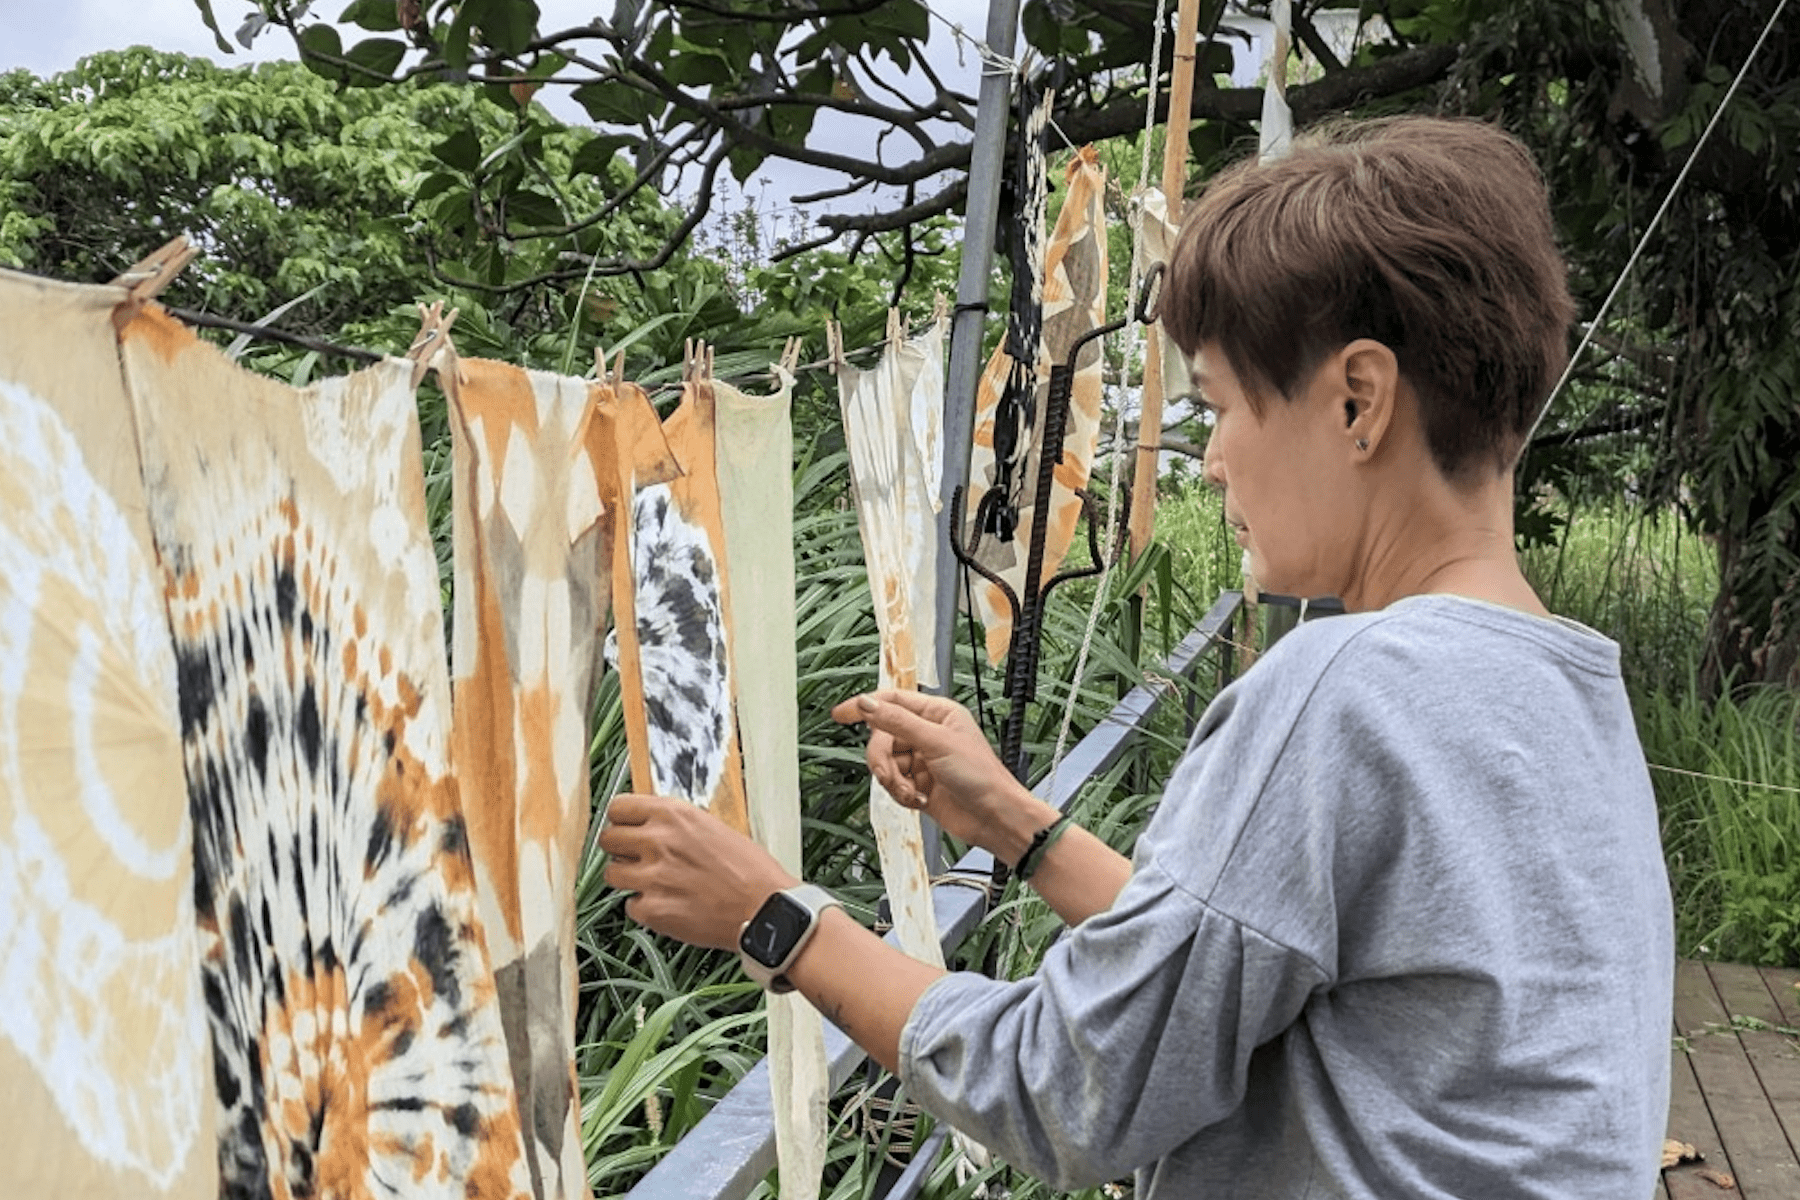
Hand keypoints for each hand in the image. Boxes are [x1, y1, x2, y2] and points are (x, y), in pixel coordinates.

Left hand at [599, 794, 796, 949]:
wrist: (764, 909)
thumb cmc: (750, 871)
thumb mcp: (713, 828)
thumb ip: (677, 825)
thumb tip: (652, 826)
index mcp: (674, 815)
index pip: (618, 807)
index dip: (622, 820)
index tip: (627, 828)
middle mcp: (658, 841)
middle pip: (607, 839)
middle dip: (620, 849)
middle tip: (637, 858)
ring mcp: (651, 877)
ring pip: (612, 874)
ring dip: (628, 879)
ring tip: (655, 884)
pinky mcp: (652, 910)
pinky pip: (630, 906)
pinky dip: (645, 908)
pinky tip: (669, 904)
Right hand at [830, 690, 1053, 859]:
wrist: (993, 817)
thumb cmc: (981, 776)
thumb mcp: (936, 742)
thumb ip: (897, 722)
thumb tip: (867, 704)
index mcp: (937, 713)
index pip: (891, 701)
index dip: (864, 706)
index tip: (840, 714)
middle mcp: (927, 734)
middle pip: (882, 737)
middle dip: (883, 760)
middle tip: (891, 775)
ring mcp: (922, 760)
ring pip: (885, 764)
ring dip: (893, 781)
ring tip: (911, 792)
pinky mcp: (918, 784)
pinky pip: (892, 784)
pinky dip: (901, 794)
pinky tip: (919, 799)